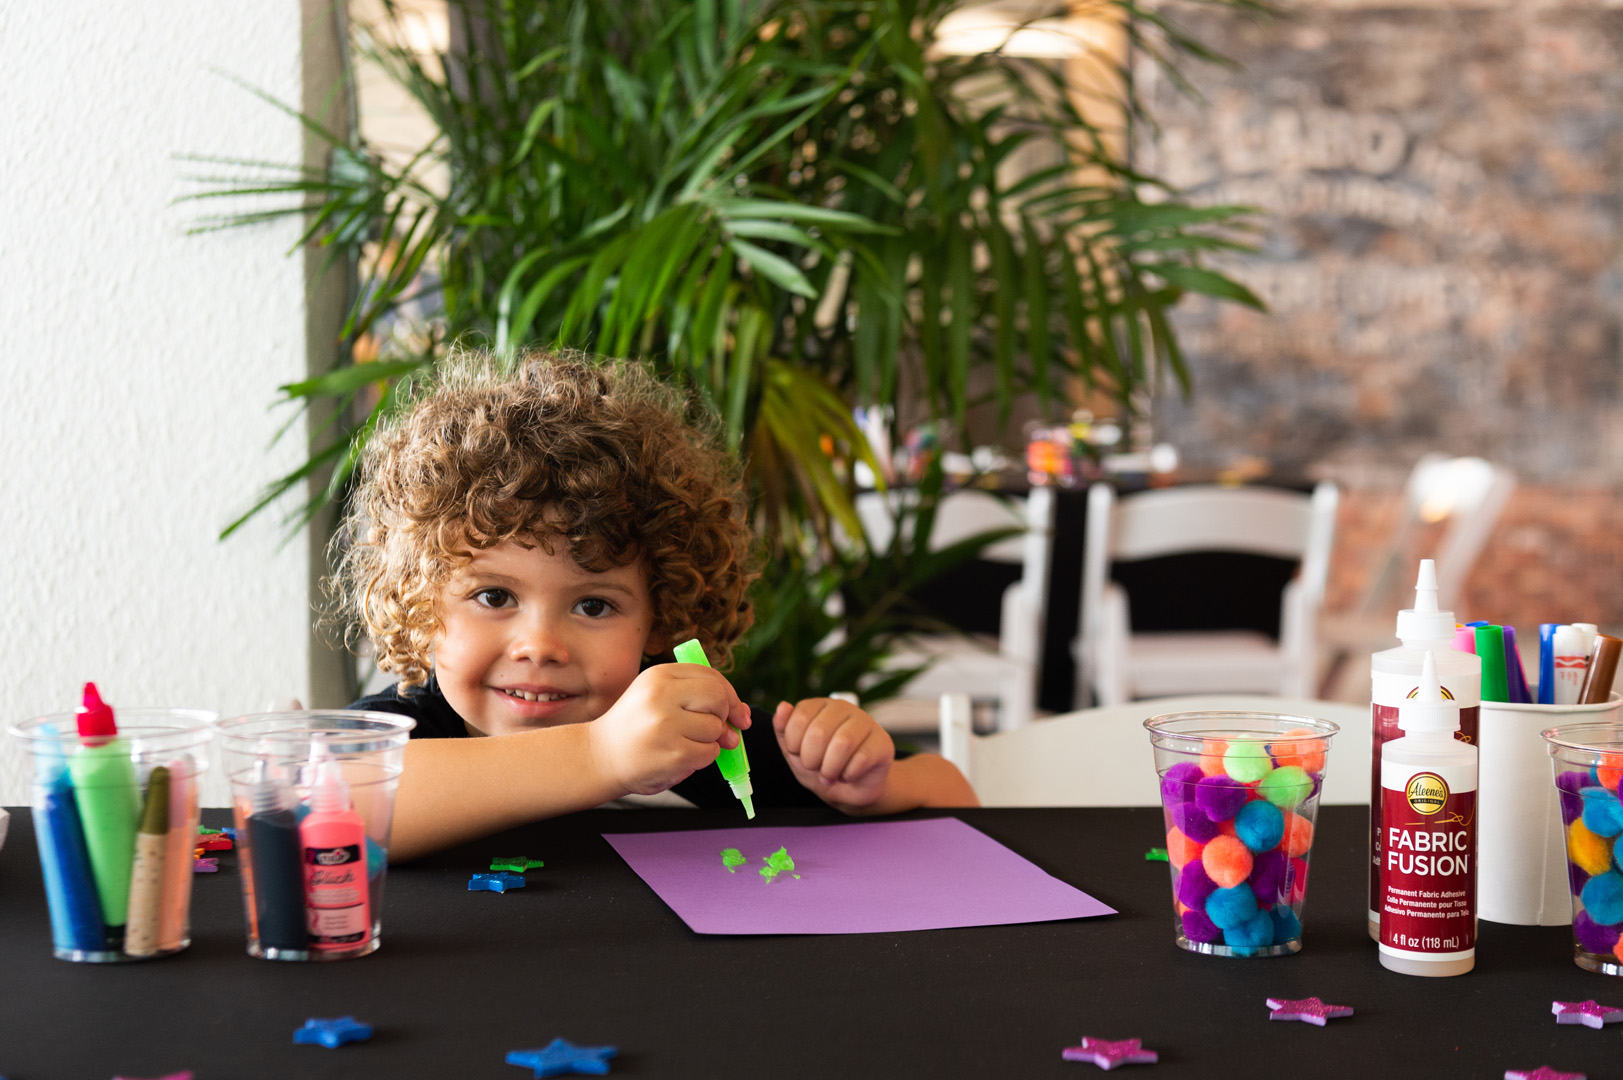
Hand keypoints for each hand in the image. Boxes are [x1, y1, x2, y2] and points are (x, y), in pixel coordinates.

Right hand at [587, 664, 749, 795]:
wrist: (600, 756)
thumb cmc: (636, 727)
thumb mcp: (658, 697)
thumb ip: (696, 697)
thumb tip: (741, 715)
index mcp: (659, 675)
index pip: (711, 676)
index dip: (730, 695)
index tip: (737, 713)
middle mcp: (662, 695)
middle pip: (718, 698)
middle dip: (724, 716)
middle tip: (719, 729)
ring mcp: (667, 724)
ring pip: (716, 728)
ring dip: (711, 740)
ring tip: (685, 743)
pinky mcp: (673, 753)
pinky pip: (710, 752)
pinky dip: (703, 757)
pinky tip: (682, 757)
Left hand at [772, 698, 894, 811]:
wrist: (849, 790)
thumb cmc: (821, 766)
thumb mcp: (794, 752)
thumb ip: (783, 729)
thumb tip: (782, 706)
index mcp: (820, 705)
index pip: (799, 717)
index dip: (793, 744)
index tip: (798, 754)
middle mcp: (843, 708)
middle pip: (819, 732)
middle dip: (811, 760)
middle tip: (815, 768)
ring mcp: (866, 722)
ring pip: (842, 744)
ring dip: (830, 769)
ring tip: (830, 775)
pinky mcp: (882, 742)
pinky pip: (861, 759)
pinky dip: (848, 775)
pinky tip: (848, 775)